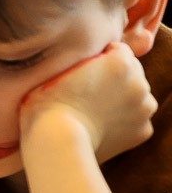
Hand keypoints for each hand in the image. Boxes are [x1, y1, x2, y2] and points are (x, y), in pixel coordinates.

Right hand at [20, 42, 154, 164]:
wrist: (57, 142)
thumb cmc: (48, 104)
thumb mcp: (57, 69)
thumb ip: (81, 59)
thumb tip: (87, 58)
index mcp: (120, 61)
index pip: (118, 50)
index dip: (100, 59)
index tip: (84, 72)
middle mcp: (139, 82)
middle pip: (132, 73)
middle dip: (115, 79)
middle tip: (87, 93)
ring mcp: (145, 108)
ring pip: (136, 97)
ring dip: (122, 100)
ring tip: (94, 111)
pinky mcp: (144, 131)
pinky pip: (136, 121)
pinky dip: (123, 123)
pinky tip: (100, 127)